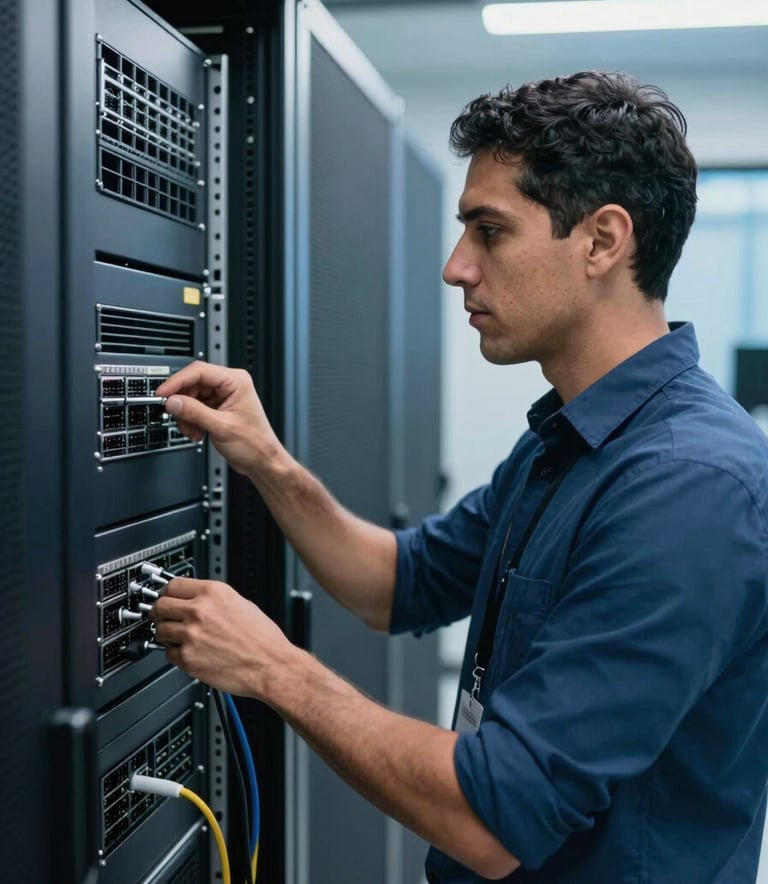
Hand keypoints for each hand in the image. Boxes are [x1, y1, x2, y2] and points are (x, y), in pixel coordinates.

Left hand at [150, 577, 291, 697]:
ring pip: (160, 630)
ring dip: (166, 634)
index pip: (173, 585)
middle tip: (163, 618)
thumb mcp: (241, 604)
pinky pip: (168, 653)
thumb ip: (215, 600)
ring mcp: (191, 634)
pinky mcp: (188, 658)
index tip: (166, 597)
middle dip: (159, 613)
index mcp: (213, 593)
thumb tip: (198, 599)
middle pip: (160, 606)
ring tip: (179, 638)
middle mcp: (199, 611)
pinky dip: (176, 654)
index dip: (167, 592)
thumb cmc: (262, 638)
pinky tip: (190, 653)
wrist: (270, 664)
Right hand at [155, 362, 279, 478]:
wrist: (261, 461)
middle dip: (183, 403)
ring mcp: (222, 396)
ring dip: (186, 415)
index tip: (163, 393)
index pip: (199, 371)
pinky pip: (194, 408)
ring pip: (191, 397)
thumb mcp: (221, 426)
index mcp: (236, 381)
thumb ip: (194, 412)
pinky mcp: (217, 408)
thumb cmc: (255, 443)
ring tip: (192, 430)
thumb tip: (172, 401)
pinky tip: (197, 432)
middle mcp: (229, 385)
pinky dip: (191, 420)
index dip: (178, 381)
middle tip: (177, 416)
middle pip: (193, 384)